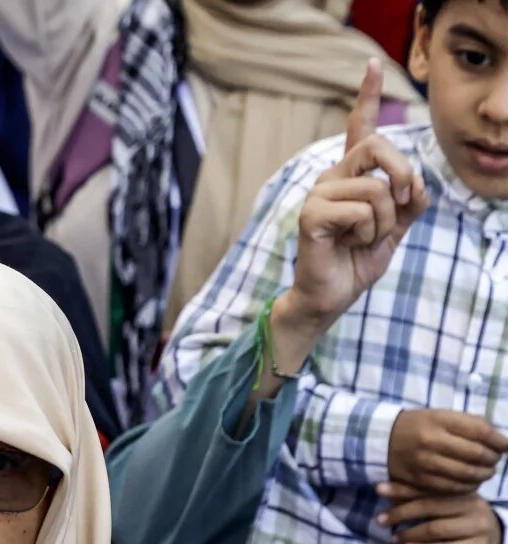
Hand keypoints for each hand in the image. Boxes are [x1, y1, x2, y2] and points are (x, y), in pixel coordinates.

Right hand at [282, 59, 429, 333]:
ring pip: (376, 187)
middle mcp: (331, 177)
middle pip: (378, 146)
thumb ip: (409, 201)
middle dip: (404, 174)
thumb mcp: (395, 227)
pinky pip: (361, 209)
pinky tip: (349, 243)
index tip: (371, 64)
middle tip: (404, 203)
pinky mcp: (311, 213)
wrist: (332, 294)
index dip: (366, 95)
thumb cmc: (356, 259)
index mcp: (350, 176)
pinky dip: (368, 231)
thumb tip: (417, 184)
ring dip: (384, 221)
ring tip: (364, 238)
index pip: (360, 129)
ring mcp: (318, 193)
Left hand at [376, 481, 504, 543]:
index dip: (403, 489)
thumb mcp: (447, 506)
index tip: (378, 489)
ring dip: (410, 535)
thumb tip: (388, 491)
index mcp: (462, 492)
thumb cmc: (463, 520)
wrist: (496, 540)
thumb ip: (423, 499)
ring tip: (393, 539)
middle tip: (380, 520)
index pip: (428, 489)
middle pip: (430, 507)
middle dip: (402, 513)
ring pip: (437, 529)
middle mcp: (472, 506)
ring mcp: (477, 527)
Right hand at [386, 409, 507, 494]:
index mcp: (439, 420)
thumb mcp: (442, 415)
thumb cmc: (419, 425)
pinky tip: (471, 482)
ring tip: (486, 472)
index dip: (500, 441)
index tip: (507, 446)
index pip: (480, 432)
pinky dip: (467, 487)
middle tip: (495, 460)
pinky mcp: (417, 479)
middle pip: (476, 454)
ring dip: (483, 475)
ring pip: (465, 474)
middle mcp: (431, 441)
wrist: (380, 438)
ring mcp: (423, 462)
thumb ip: (470, 425)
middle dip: (493, 459)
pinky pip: (450, 487)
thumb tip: (501, 441)